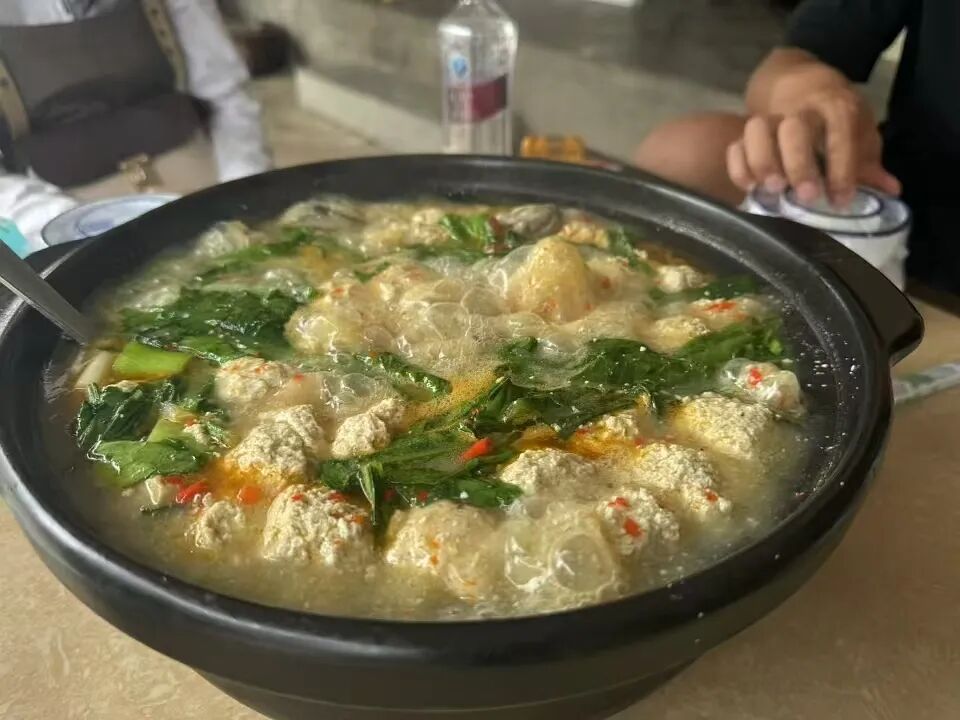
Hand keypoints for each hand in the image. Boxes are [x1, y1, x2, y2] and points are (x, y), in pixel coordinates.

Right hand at [726, 89, 900, 205]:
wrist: (796, 80)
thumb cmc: (833, 112)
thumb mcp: (858, 128)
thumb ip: (868, 161)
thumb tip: (890, 190)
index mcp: (836, 107)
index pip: (839, 134)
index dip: (841, 170)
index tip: (840, 200)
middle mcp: (801, 109)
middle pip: (794, 129)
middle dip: (798, 164)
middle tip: (805, 196)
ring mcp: (770, 117)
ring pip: (757, 130)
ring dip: (763, 162)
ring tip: (772, 189)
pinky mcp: (746, 128)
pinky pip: (735, 145)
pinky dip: (739, 167)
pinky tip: (750, 187)